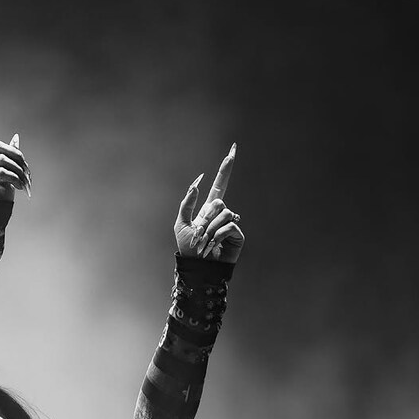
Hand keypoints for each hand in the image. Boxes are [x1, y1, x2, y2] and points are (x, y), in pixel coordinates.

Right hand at [0, 88, 31, 201]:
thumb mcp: (9, 178)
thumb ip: (11, 159)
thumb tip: (16, 138)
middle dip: (18, 156)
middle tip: (27, 171)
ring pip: (3, 159)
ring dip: (19, 170)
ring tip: (24, 183)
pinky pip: (1, 172)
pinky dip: (15, 178)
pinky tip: (19, 188)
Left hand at [174, 145, 243, 263]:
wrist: (196, 268)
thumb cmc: (188, 250)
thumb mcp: (181, 224)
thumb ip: (187, 204)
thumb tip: (197, 183)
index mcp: (208, 210)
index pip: (220, 185)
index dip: (225, 169)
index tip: (233, 150)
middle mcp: (221, 214)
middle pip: (218, 202)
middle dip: (205, 218)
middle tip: (198, 236)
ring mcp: (230, 224)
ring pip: (223, 214)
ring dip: (209, 230)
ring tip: (204, 244)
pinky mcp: (237, 235)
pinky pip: (229, 226)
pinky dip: (217, 236)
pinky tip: (212, 246)